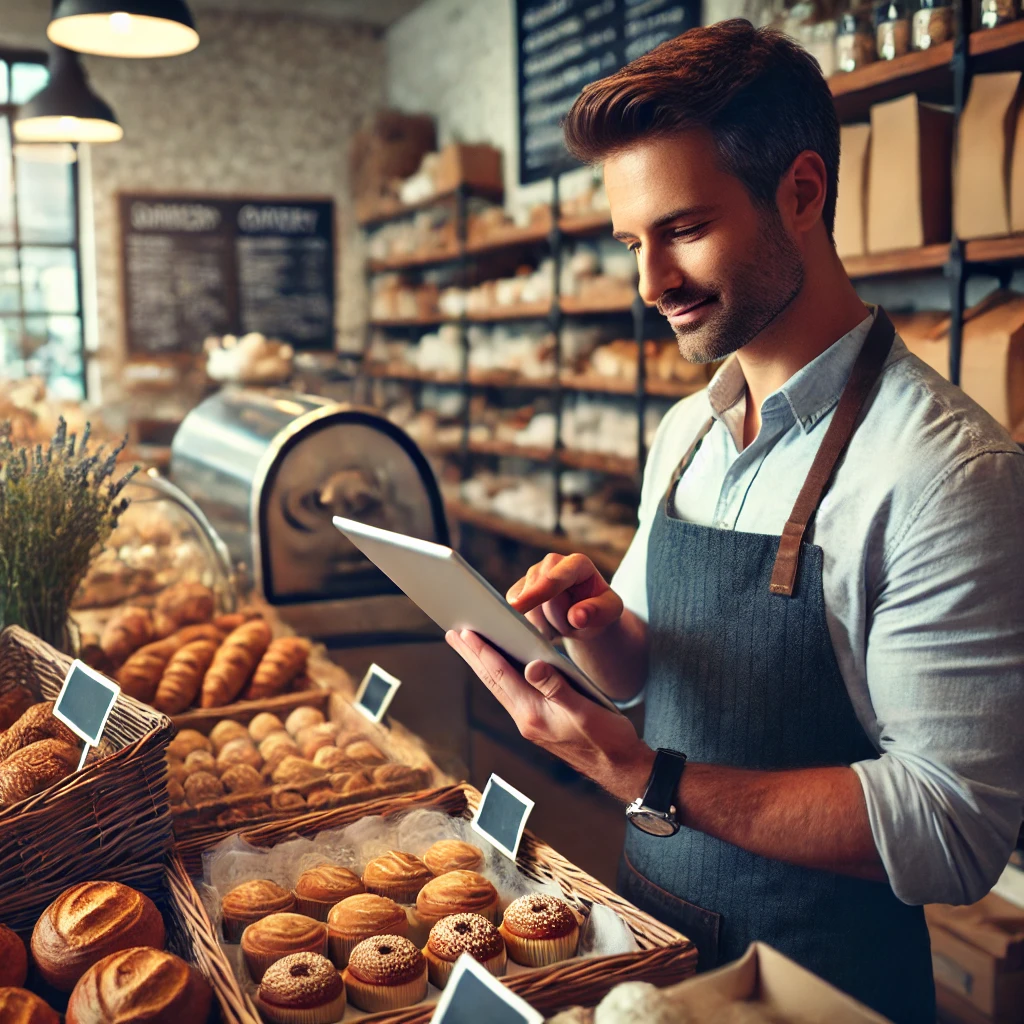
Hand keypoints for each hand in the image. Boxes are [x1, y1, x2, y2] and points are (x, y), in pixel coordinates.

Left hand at [446, 628, 654, 802]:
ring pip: (499, 687)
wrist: (620, 768)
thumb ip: (558, 688)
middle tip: (452, 633)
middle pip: (492, 681)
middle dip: (472, 656)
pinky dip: (500, 675)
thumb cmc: (608, 740)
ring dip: (482, 664)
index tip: (464, 632)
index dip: (482, 652)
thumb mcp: (585, 710)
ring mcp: (530, 723)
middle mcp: (525, 719)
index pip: (501, 676)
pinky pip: (511, 694)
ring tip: (467, 645)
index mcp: (533, 715)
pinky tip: (498, 665)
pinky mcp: (537, 723)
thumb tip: (533, 665)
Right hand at [506, 553, 623, 642]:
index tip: (523, 603)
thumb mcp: (609, 612)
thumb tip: (576, 617)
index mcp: (578, 563)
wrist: (583, 615)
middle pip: (539, 591)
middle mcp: (552, 563)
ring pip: (524, 603)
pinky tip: (545, 626)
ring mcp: (533, 574)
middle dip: (554, 617)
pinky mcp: (518, 589)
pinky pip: (513, 610)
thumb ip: (597, 612)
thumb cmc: (598, 609)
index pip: (559, 574)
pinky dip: (528, 624)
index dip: (542, 589)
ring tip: (561, 625)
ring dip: (543, 623)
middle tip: (572, 625)